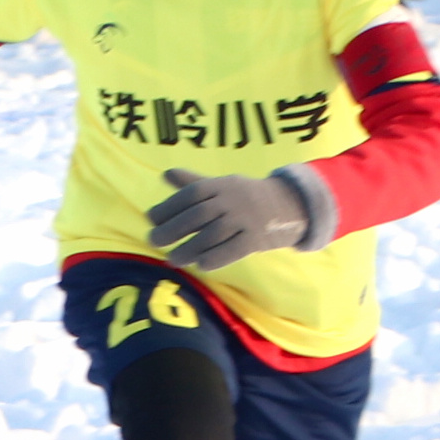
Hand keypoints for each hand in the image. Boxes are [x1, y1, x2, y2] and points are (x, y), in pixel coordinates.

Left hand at [146, 168, 314, 270]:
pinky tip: (200, 265)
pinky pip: (233, 250)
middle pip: (198, 215)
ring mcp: (245, 219)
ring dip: (189, 249)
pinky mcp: (256, 238)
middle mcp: (232, 200)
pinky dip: (216, 258)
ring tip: (171, 259)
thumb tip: (165, 174)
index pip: (191, 194)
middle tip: (153, 240)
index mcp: (221, 185)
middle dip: (172, 229)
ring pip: (212, 235)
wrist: (288, 206)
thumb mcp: (222, 185)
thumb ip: (194, 182)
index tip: (151, 218)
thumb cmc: (245, 197)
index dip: (169, 206)